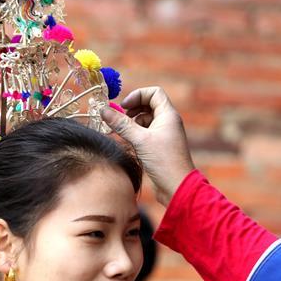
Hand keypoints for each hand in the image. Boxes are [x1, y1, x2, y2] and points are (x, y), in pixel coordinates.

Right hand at [101, 86, 195, 205]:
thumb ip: (121, 124)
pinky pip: (146, 135)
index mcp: (168, 115)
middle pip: (148, 106)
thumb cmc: (164, 162)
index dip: (137, 96)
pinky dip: (136, 136)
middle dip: (132, 111)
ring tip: (122, 135)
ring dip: (132, 125)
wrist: (177, 187)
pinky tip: (129, 145)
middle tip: (120, 121)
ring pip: (145, 121)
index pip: (154, 93)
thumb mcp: (139, 140)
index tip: (124, 107)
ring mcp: (165, 135)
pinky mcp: (160, 147)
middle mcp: (168, 122)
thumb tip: (103, 110)